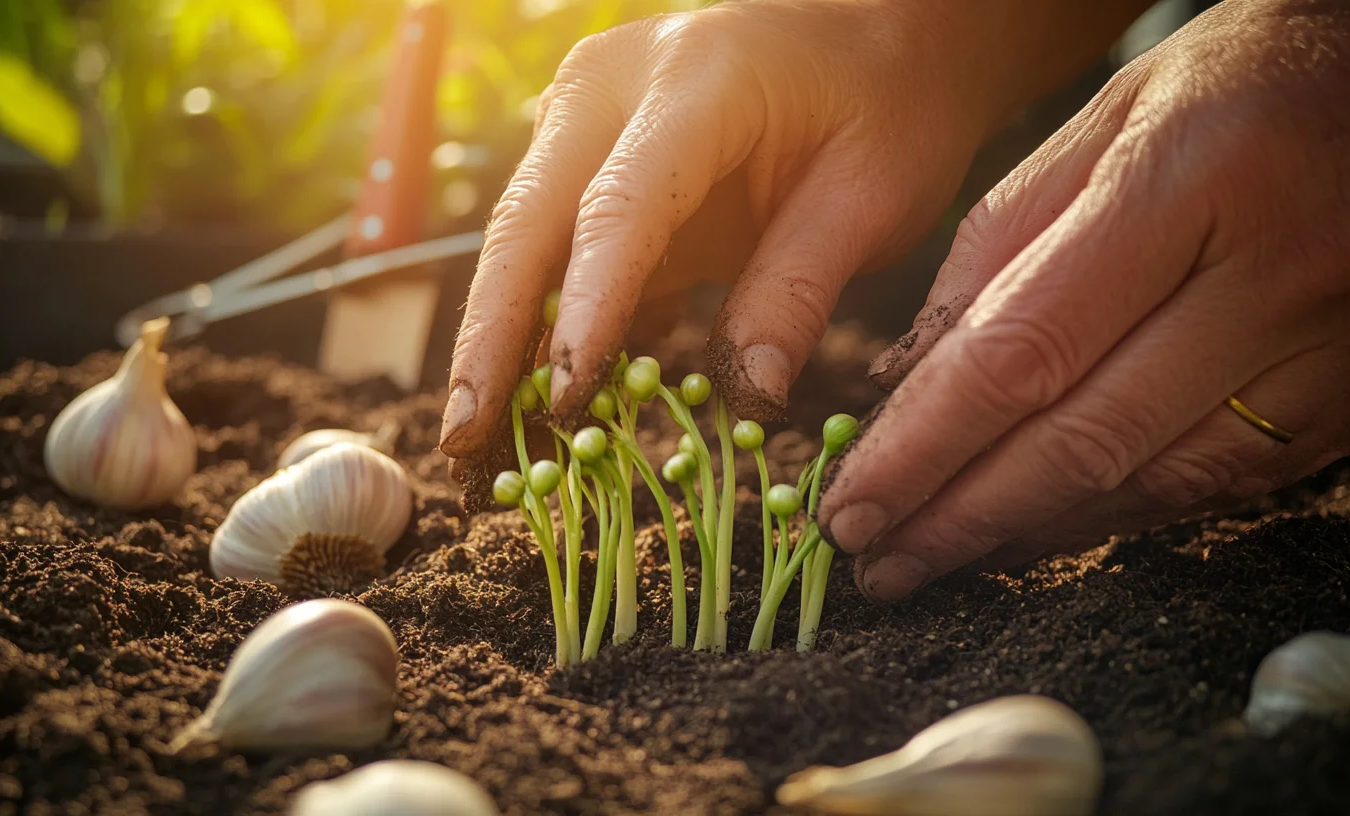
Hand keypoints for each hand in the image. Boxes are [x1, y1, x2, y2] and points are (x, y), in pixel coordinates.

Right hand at [439, 0, 1145, 459]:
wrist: (880, 34)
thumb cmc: (889, 104)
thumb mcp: (873, 197)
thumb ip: (797, 292)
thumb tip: (745, 400)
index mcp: (696, 80)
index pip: (620, 207)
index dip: (587, 312)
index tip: (561, 405)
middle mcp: (612, 85)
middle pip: (529, 221)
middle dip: (491, 338)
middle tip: (460, 440)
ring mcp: (587, 115)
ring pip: (522, 239)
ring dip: (498, 341)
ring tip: (474, 441)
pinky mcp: (589, 157)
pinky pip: (555, 251)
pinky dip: (543, 326)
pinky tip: (525, 404)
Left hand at [819, 0, 1349, 601]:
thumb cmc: (1238, 84)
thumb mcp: (1106, 119)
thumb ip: (996, 246)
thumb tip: (902, 379)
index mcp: (1188, 181)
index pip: (1023, 350)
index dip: (924, 446)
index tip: (849, 505)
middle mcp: (1270, 274)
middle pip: (1083, 438)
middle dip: (959, 516)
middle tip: (874, 563)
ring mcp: (1329, 345)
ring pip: (1152, 483)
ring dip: (1028, 533)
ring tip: (936, 558)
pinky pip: (1217, 485)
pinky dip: (1114, 515)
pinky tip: (1040, 528)